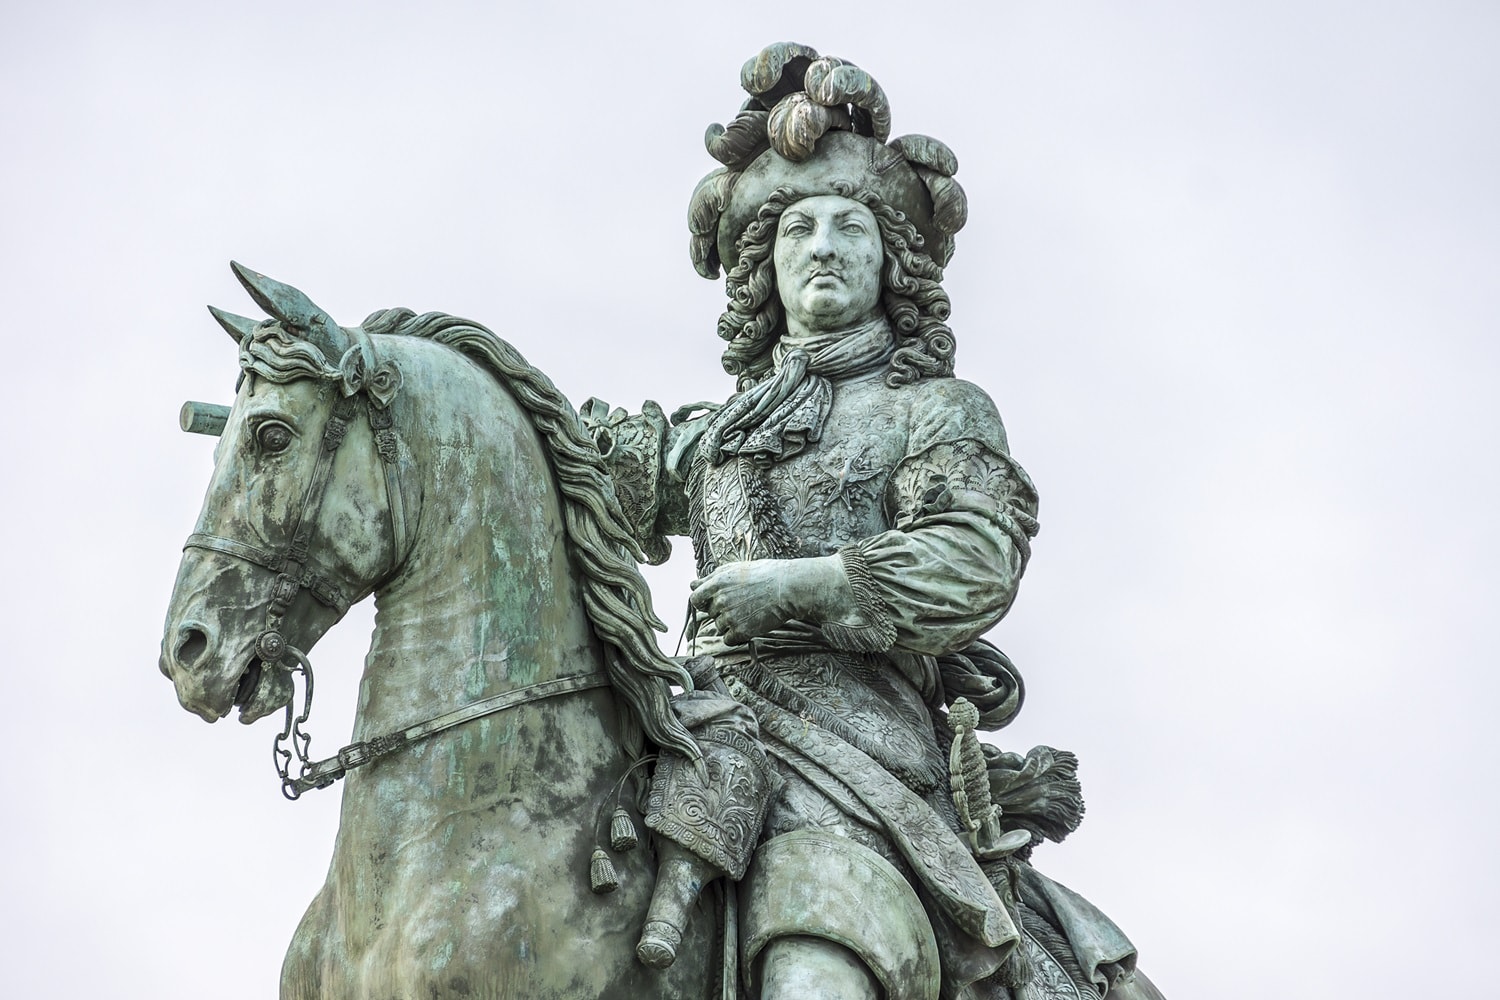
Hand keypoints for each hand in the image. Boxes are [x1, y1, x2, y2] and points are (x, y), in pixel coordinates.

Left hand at [689, 556, 847, 646]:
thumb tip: (692, 584)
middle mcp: (720, 601)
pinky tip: (750, 624)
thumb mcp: (735, 569)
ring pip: (719, 627)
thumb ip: (711, 578)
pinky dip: (736, 635)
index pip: (695, 599)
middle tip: (741, 603)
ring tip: (749, 612)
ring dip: (730, 623)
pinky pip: (728, 639)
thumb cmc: (764, 574)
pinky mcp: (741, 632)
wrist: (788, 588)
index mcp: (716, 583)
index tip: (713, 601)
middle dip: (720, 610)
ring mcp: (729, 617)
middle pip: (709, 613)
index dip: (702, 602)